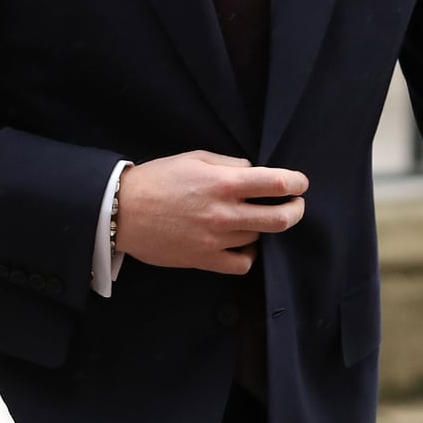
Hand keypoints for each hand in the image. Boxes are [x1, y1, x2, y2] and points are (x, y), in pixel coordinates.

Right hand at [115, 152, 306, 274]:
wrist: (122, 211)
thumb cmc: (157, 180)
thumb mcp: (194, 158)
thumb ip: (229, 165)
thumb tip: (254, 173)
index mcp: (224, 183)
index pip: (277, 184)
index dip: (296, 183)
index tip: (299, 184)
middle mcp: (225, 212)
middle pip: (281, 218)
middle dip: (296, 210)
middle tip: (295, 205)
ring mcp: (216, 239)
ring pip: (260, 239)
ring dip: (262, 229)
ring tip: (253, 221)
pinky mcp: (205, 260)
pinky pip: (242, 264)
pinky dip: (248, 255)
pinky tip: (242, 245)